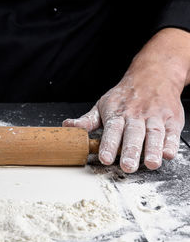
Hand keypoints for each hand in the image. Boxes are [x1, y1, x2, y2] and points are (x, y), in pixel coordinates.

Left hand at [63, 28, 188, 172]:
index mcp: (117, 113)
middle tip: (128, 166)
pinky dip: (171, 143)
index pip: (111, 130)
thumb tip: (68, 126)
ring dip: (153, 149)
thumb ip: (87, 120)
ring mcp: (155, 117)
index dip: (108, 144)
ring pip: (154, 134)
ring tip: (151, 164)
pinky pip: (172, 132)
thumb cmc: (125, 95)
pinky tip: (169, 154)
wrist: (153, 74)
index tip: (104, 158)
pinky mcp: (172, 119)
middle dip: (131, 151)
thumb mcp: (103, 105)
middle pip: (133, 134)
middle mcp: (136, 115)